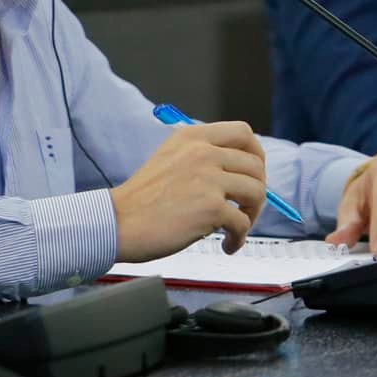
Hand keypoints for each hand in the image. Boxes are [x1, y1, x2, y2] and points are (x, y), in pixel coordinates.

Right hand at [109, 121, 266, 261]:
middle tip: (245, 208)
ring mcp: (208, 178)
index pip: (243, 132)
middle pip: (256, 165)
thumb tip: (239, 170)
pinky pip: (243, 223)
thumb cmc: (142, 199)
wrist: (119, 222)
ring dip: (252, 214)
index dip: (256, 154)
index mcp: (192, 137)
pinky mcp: (211, 207)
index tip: (253, 173)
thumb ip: (201, 156)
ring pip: (257, 192)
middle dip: (257, 190)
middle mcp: (202, 152)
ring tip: (235, 228)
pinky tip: (226, 244)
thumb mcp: (170, 158)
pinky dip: (239, 238)